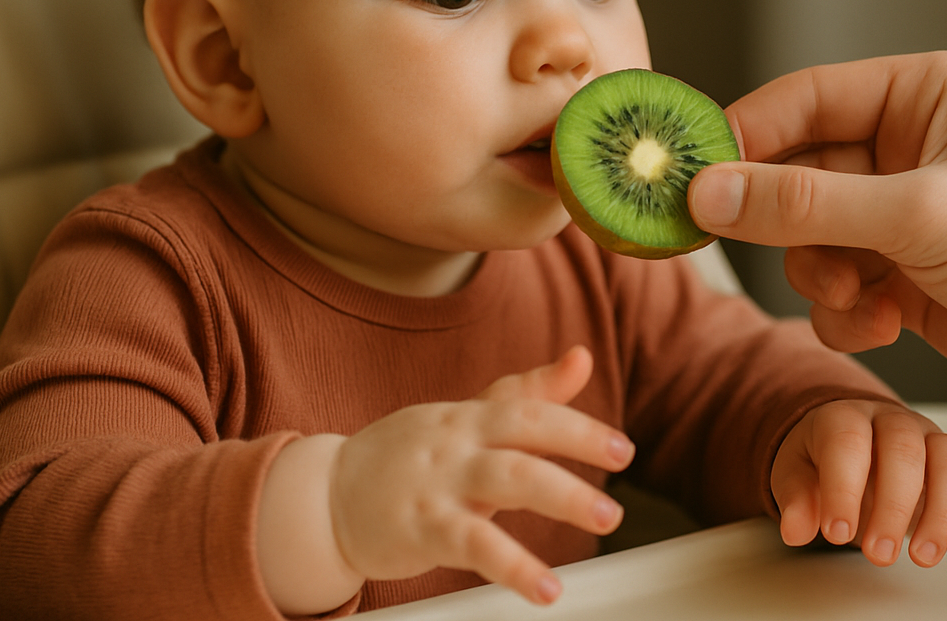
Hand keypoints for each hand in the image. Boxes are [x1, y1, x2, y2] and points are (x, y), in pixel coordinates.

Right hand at [329, 346, 631, 605]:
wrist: (323, 495)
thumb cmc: (405, 457)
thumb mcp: (464, 420)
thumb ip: (525, 394)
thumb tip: (582, 359)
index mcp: (468, 417)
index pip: (527, 406)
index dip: (577, 422)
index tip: (622, 445)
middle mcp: (457, 442)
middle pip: (523, 432)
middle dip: (578, 443)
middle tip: (623, 464)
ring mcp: (438, 483)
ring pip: (507, 479)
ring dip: (561, 497)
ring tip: (604, 518)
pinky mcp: (422, 527)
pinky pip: (475, 545)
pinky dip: (515, 566)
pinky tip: (546, 588)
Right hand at [686, 52, 946, 427]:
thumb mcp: (915, 214)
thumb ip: (800, 203)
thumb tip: (706, 192)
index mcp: (929, 94)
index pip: (808, 97)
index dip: (746, 135)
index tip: (690, 174)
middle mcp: (917, 145)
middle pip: (801, 171)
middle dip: (789, 221)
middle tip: (749, 247)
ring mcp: (914, 213)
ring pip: (812, 235)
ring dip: (820, 273)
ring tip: (861, 297)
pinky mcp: (914, 275)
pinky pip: (840, 283)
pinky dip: (847, 310)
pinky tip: (883, 325)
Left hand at [772, 400, 946, 572]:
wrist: (851, 447)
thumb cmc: (822, 461)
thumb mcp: (794, 475)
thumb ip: (795, 499)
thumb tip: (795, 529)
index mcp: (846, 417)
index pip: (847, 441)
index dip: (843, 487)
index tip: (837, 533)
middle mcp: (893, 422)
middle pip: (904, 449)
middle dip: (894, 506)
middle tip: (879, 554)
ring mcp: (929, 441)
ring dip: (942, 514)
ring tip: (923, 559)